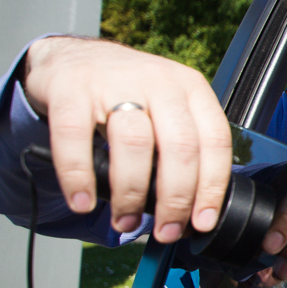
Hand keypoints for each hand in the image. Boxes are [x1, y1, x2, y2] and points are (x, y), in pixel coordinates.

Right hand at [24, 36, 231, 242]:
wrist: (71, 56)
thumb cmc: (128, 94)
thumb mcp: (167, 110)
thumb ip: (182, 149)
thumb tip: (191, 211)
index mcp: (191, 89)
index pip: (215, 141)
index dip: (212, 187)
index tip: (202, 222)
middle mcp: (159, 82)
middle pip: (179, 147)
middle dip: (175, 199)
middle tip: (165, 231)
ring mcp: (115, 82)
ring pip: (134, 144)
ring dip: (131, 194)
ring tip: (126, 220)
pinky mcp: (71, 89)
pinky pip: (76, 138)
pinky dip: (79, 176)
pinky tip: (82, 201)